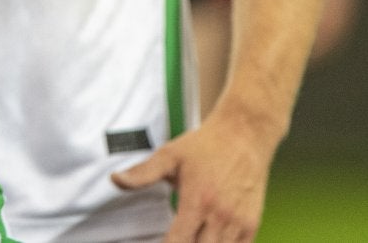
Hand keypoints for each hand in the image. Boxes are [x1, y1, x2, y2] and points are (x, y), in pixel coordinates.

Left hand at [110, 108, 276, 242]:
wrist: (245, 134)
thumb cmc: (206, 145)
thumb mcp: (170, 155)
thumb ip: (143, 173)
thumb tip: (115, 180)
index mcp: (197, 201)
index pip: (179, 242)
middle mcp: (220, 216)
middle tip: (175, 237)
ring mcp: (239, 223)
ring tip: (189, 237)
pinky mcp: (252, 224)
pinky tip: (211, 240)